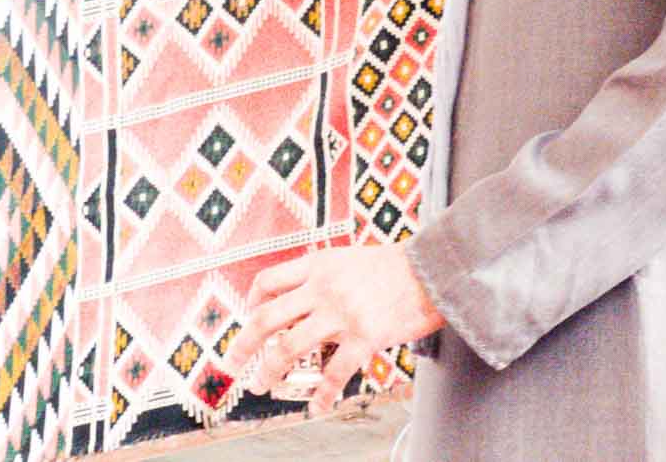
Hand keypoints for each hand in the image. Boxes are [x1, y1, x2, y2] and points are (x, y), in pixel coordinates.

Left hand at [230, 243, 442, 415]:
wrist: (433, 270)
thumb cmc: (395, 266)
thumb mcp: (349, 258)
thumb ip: (324, 275)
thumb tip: (303, 297)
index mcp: (318, 265)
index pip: (269, 281)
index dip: (252, 301)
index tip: (250, 315)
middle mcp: (323, 289)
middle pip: (267, 317)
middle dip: (243, 344)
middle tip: (232, 362)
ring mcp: (341, 314)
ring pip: (289, 347)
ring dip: (270, 370)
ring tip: (262, 385)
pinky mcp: (364, 337)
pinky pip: (334, 373)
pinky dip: (321, 395)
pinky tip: (316, 408)